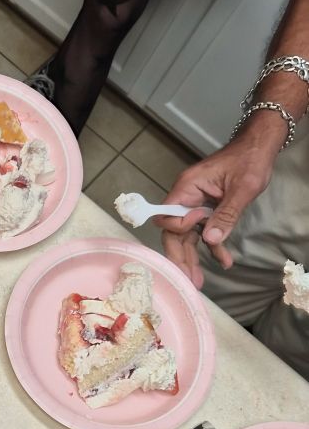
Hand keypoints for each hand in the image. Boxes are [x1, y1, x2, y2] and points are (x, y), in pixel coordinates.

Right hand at [155, 129, 278, 287]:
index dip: (180, 228)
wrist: (259, 147)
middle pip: (174, 232)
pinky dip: (212, 247)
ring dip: (193, 258)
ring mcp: (194, 205)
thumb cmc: (250, 160)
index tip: (202, 227)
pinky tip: (223, 261)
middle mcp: (186, 198)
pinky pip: (202, 232)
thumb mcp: (243, 188)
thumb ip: (226, 214)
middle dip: (180, 256)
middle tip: (189, 280)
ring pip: (186, 237)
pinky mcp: (205, 211)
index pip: (168, 216)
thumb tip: (210, 239)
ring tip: (199, 281)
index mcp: (187, 187)